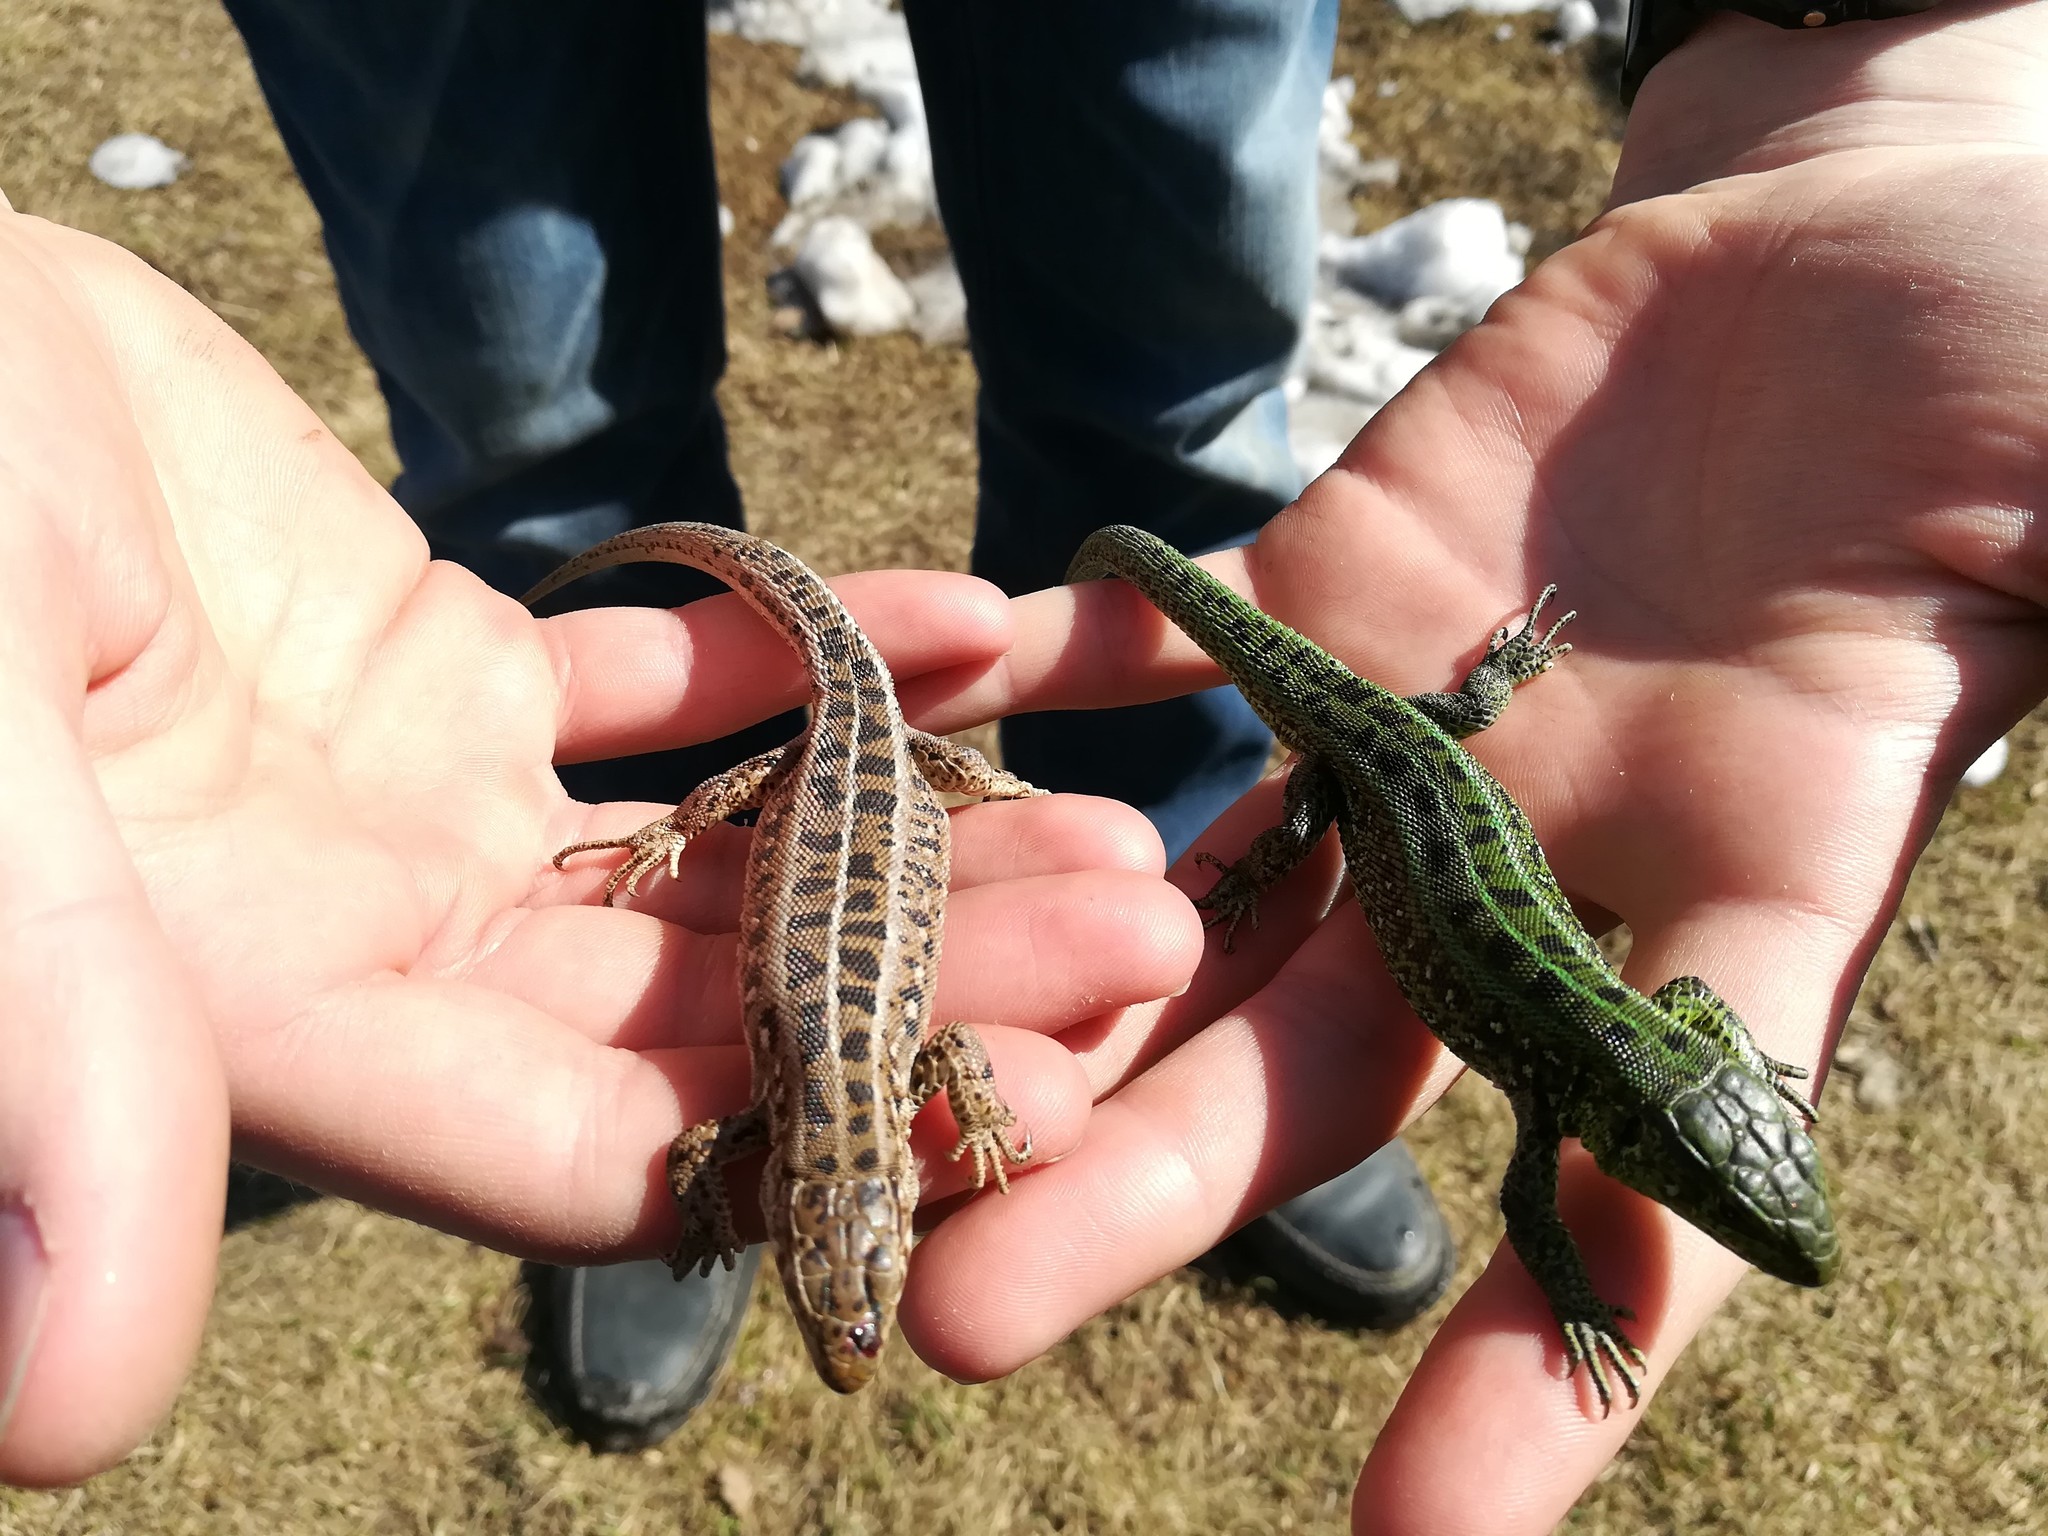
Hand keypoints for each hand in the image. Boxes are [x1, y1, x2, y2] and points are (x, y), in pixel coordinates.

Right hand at [0, 209, 1198, 1485]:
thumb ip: (50, 1047)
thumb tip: (65, 1414)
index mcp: (267, 1020)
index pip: (582, 1159)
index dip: (807, 1150)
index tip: (1024, 1102)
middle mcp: (365, 943)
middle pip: (701, 1015)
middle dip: (928, 982)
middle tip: (1154, 925)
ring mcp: (417, 806)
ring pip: (711, 865)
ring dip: (908, 842)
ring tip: (1114, 812)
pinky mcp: (443, 667)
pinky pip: (666, 685)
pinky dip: (811, 660)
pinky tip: (976, 624)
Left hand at [902, 4, 2047, 1528]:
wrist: (1844, 262)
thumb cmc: (1995, 391)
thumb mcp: (2042, 553)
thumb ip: (1985, 700)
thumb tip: (1936, 879)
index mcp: (1743, 882)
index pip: (1644, 1157)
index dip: (1549, 1355)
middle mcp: (1536, 850)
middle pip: (1325, 1057)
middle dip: (1148, 1185)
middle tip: (957, 1318)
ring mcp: (1403, 719)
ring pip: (1200, 889)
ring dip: (1038, 985)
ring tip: (861, 1084)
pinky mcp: (1321, 576)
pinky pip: (1157, 644)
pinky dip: (1037, 676)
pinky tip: (887, 739)